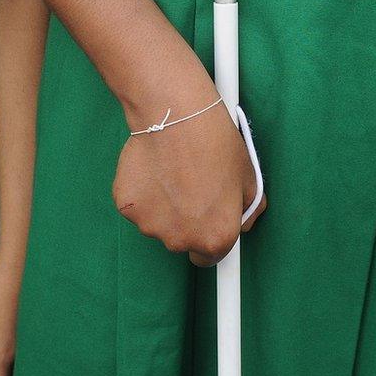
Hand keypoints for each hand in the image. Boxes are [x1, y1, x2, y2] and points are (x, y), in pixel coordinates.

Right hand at [113, 90, 265, 266]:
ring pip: (156, 223)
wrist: (177, 117)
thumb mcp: (250, 179)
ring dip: (162, 206)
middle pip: (181, 241)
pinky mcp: (126, 207)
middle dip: (185, 221)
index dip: (209, 238)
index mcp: (215, 238)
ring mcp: (150, 225)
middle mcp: (181, 240)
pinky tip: (152, 168)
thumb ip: (248, 211)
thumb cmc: (216, 145)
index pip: (210, 258)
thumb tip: (242, 223)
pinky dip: (142, 193)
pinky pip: (136, 206)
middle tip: (190, 186)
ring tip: (171, 172)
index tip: (206, 222)